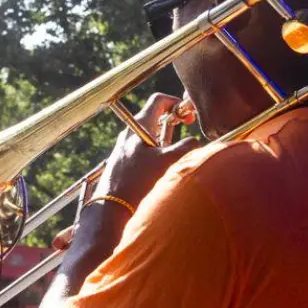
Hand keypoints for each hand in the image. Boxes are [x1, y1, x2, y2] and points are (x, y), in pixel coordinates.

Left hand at [88, 93, 200, 210]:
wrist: (112, 207)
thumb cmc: (138, 182)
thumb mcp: (168, 161)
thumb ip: (187, 147)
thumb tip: (195, 142)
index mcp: (139, 125)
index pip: (158, 100)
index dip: (176, 102)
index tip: (188, 116)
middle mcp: (130, 133)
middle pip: (155, 117)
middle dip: (174, 122)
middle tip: (186, 130)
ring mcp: (126, 147)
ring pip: (151, 135)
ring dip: (167, 139)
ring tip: (175, 153)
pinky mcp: (124, 162)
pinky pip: (144, 149)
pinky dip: (157, 152)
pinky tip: (162, 167)